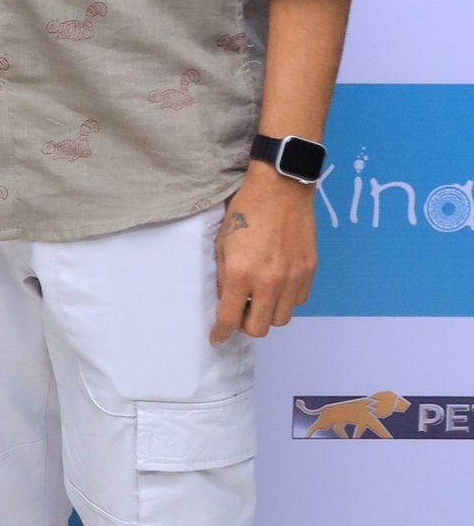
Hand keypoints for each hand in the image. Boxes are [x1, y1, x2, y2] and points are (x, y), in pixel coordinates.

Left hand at [210, 164, 317, 342]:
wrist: (281, 188)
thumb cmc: (246, 210)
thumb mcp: (223, 241)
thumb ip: (225, 275)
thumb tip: (227, 300)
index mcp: (242, 273)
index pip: (231, 318)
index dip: (221, 333)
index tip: (217, 338)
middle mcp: (270, 281)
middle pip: (260, 328)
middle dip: (246, 325)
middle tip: (240, 312)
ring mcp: (293, 277)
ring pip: (282, 319)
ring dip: (268, 313)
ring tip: (259, 296)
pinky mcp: (310, 271)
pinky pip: (298, 300)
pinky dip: (286, 299)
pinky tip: (277, 283)